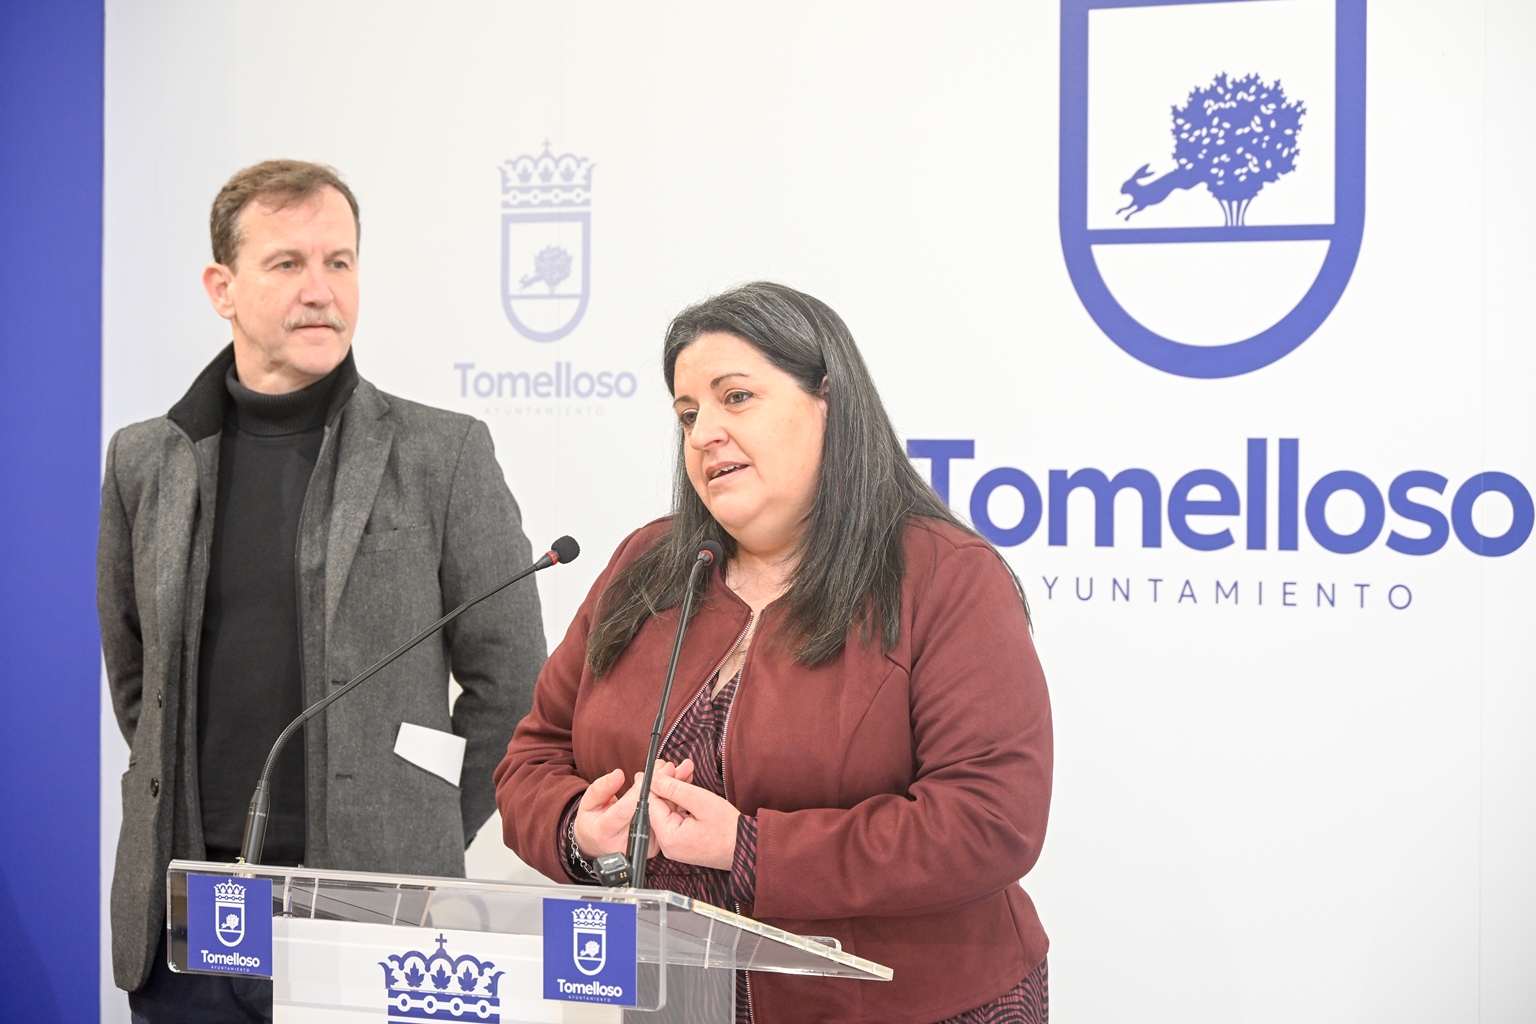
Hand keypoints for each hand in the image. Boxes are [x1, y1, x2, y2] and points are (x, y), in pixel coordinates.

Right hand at [573, 761, 693, 859]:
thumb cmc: (593, 820)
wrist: (597, 844)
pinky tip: (679, 785)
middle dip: (661, 786)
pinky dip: (674, 801)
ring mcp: (641, 845)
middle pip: (648, 811)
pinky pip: (666, 821)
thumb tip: (618, 775)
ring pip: (662, 816)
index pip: (626, 809)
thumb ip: (601, 788)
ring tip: (680, 771)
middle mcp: (625, 841)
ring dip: (672, 792)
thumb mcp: (588, 803)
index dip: (640, 790)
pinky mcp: (653, 846)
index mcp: (606, 830)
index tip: (650, 773)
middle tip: (669, 766)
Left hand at [647, 761, 741, 870]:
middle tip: (682, 766)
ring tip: (687, 772)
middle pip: (658, 807)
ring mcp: (673, 845)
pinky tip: (689, 788)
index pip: (651, 803)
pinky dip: (680, 803)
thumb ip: (675, 789)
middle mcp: (667, 844)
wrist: (746, 848)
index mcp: (669, 836)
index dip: (657, 782)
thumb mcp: (701, 801)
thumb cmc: (729, 828)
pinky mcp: (680, 843)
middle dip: (668, 784)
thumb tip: (653, 779)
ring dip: (675, 791)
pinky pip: (674, 818)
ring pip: (666, 810)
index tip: (667, 766)